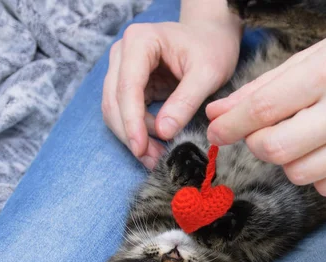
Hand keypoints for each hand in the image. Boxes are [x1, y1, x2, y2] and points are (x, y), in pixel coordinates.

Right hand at [103, 20, 240, 168]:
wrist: (212, 37)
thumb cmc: (212, 48)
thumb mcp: (208, 73)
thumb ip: (186, 101)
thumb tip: (163, 132)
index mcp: (139, 41)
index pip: (128, 86)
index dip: (132, 121)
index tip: (141, 148)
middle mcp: (123, 53)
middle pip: (114, 101)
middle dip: (131, 133)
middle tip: (152, 160)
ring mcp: (122, 68)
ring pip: (114, 110)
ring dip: (132, 136)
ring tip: (155, 157)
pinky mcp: (129, 84)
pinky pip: (125, 112)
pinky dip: (137, 131)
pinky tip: (154, 146)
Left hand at [207, 21, 325, 195]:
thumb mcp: (317, 54)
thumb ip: (265, 87)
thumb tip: (218, 114)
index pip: (263, 110)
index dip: (229, 125)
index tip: (216, 131)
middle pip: (275, 149)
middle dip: (257, 143)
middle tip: (264, 131)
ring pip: (297, 174)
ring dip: (288, 159)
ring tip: (306, 134)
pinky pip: (324, 187)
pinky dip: (315, 172)